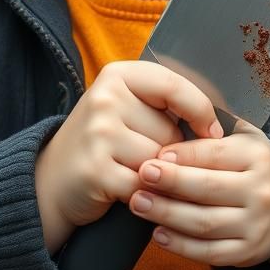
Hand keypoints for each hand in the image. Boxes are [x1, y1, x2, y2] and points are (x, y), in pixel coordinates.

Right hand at [34, 61, 221, 252]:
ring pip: (160, 160)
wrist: (50, 182)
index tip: (215, 131)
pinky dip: (144, 194)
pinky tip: (125, 189)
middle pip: (170, 131)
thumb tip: (219, 125)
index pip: (174, 85)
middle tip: (140, 155)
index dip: (201, 110)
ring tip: (131, 171)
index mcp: (117, 75)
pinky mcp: (96, 169)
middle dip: (169, 151)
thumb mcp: (126, 108)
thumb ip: (164, 104)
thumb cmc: (103, 142)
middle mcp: (105, 99)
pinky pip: (145, 185)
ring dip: (157, 175)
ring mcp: (98, 134)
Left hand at [128, 120, 269, 268]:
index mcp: (257, 156)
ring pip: (204, 223)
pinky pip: (209, 253)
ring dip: (167, 214)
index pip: (215, 154)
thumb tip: (173, 108)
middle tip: (141, 175)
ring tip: (138, 203)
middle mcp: (260, 191)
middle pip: (208, 188)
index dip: (183, 154)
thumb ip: (214, 124)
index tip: (155, 153)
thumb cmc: (253, 165)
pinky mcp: (246, 253)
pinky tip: (157, 234)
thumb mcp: (245, 137)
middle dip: (170, 182)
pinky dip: (181, 246)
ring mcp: (255, 225)